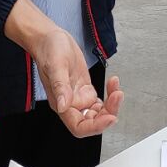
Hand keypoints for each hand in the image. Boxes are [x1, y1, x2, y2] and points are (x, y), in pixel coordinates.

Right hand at [20, 19, 119, 136]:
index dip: (95, 126)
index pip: (79, 127)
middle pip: (93, 121)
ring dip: (111, 104)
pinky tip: (113, 83)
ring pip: (99, 112)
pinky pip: (101, 100)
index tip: (110, 117)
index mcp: (61, 104)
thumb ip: (60, 87)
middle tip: (117, 96)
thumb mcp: (56, 66)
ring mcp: (79, 97)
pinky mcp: (85, 89)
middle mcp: (71, 104)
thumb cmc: (48, 50)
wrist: (50, 39)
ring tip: (116, 88)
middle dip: (109, 112)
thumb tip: (63, 106)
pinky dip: (110, 94)